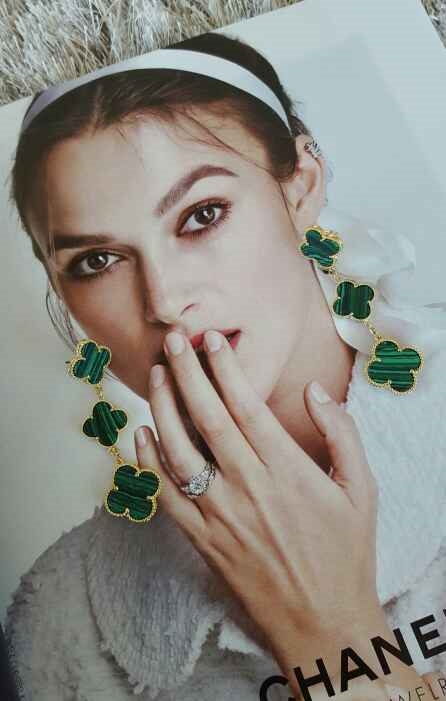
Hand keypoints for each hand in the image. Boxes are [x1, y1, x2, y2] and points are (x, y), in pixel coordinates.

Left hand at [134, 329, 381, 686]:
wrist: (322, 623)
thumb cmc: (345, 552)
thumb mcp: (361, 489)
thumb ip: (341, 434)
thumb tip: (315, 392)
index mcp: (286, 469)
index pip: (246, 406)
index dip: (225, 368)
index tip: (212, 340)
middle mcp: (248, 486)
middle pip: (207, 418)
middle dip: (186, 373)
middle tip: (173, 340)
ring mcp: (220, 514)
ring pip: (178, 450)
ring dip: (162, 408)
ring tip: (155, 375)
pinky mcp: (202, 540)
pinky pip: (165, 496)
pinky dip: (148, 463)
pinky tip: (141, 434)